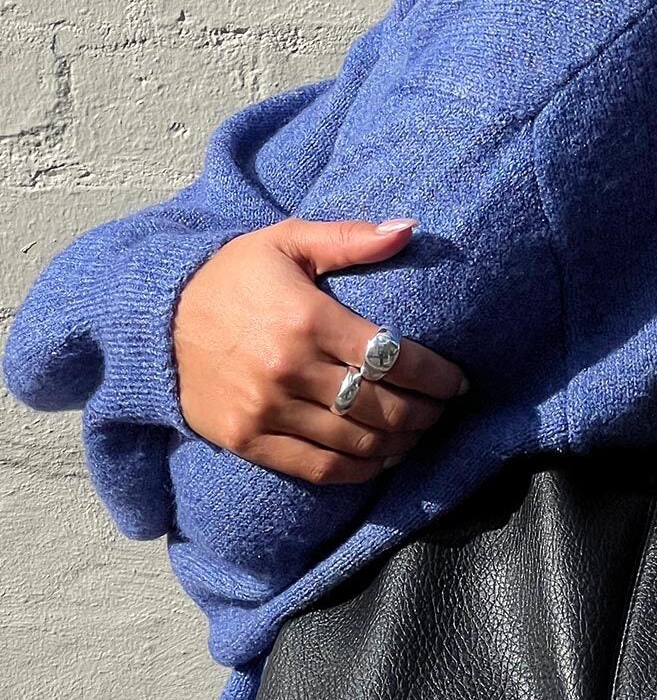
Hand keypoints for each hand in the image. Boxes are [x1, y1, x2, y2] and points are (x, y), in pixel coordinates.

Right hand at [172, 216, 468, 484]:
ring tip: (419, 433)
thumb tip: (409, 228)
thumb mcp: (286, 243)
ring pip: (357, 442)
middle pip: (383, 406)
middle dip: (427, 413)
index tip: (457, 382)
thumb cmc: (231, 277)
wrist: (156, 320)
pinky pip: (319, 468)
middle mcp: (288, 368)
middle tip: (443, 410)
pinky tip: (381, 459)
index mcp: (306, 318)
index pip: (393, 356)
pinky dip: (360, 470)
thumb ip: (350, 238)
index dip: (436, 376)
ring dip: (401, 444)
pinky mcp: (249, 440)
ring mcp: (267, 409)